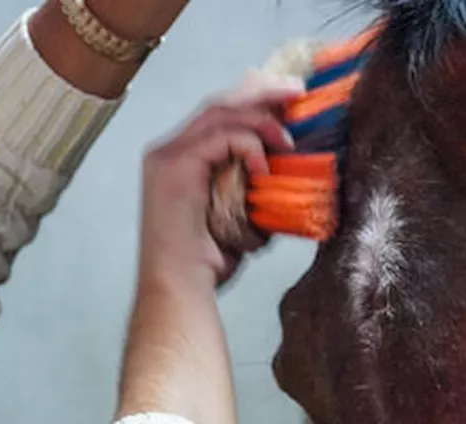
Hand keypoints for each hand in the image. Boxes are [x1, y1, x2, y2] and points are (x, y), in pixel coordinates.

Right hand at [136, 71, 304, 293]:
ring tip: (289, 140)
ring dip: (261, 120)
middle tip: (297, 93)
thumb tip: (290, 172)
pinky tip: (266, 168)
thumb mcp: (240, 215)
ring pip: (220, 113)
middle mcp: (167, 150)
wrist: (180, 289)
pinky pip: (220, 137)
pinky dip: (249, 146)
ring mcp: (167, 156)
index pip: (219, 114)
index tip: (290, 101)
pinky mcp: (175, 167)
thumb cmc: (207, 263)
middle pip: (220, 103)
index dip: (255, 101)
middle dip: (262, 93)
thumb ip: (254, 188)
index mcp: (181, 158)